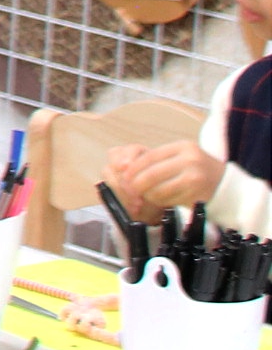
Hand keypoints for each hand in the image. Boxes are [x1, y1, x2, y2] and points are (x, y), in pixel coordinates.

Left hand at [108, 138, 223, 210]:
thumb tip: (127, 169)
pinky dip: (160, 202)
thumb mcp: (181, 157)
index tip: (124, 176)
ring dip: (148, 195)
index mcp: (182, 147)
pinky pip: (170, 200)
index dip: (134, 168)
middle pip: (151, 174)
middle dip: (136, 184)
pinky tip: (160, 201)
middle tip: (130, 190)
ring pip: (159, 189)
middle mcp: (190, 160)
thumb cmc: (197, 170)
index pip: (149, 157)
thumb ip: (158, 160)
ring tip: (146, 196)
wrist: (226, 185)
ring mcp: (195, 178)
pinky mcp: (197, 195)